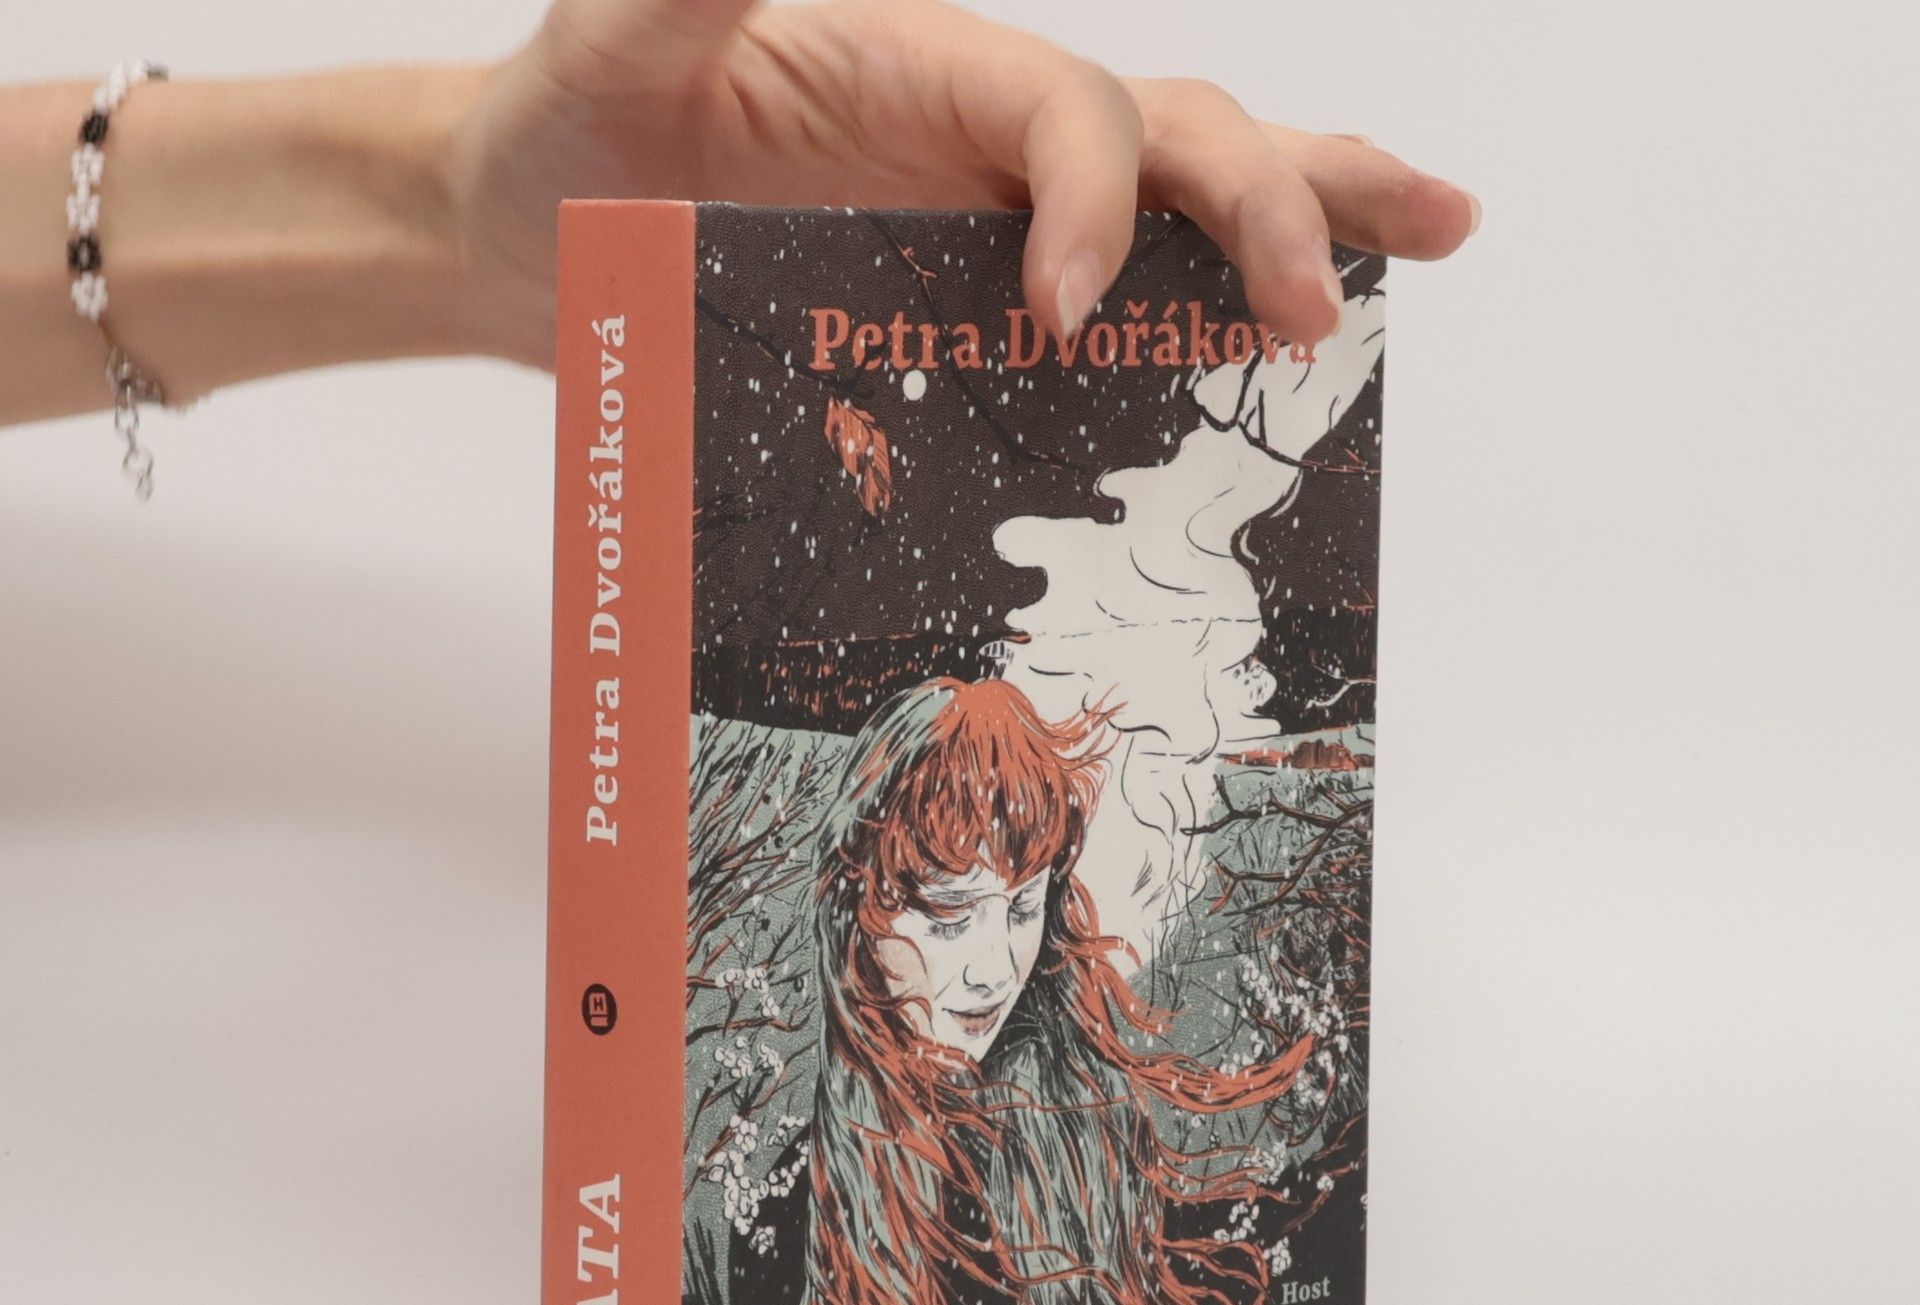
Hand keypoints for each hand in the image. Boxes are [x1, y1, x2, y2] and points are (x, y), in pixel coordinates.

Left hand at [450, 0, 1478, 366]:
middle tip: (1321, 303)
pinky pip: (1139, 296)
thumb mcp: (611, 45)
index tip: (1061, 320)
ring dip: (1319, 212)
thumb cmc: (582, 125)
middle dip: (1271, 207)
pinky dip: (1223, 307)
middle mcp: (998, 136)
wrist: (555, 210)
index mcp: (936, 67)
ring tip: (1438, 233)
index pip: (1071, 110)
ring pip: (1201, 190)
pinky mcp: (992, 295)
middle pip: (1188, 131)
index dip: (1096, 202)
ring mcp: (1009, 213)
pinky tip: (1295, 338)